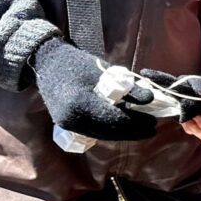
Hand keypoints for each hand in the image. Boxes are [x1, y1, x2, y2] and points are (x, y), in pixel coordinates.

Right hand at [32, 38, 157, 140]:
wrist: (47, 64)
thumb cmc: (78, 64)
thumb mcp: (106, 72)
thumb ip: (128, 88)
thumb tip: (150, 98)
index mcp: (81, 103)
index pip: (116, 119)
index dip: (137, 123)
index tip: (153, 121)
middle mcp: (72, 118)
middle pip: (110, 132)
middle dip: (133, 132)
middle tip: (152, 128)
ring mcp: (67, 124)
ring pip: (102, 136)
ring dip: (123, 134)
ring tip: (142, 129)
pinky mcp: (66, 126)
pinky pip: (93, 133)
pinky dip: (110, 131)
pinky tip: (124, 127)